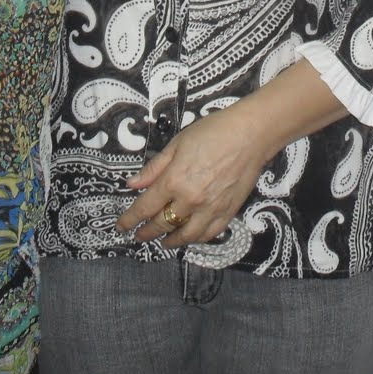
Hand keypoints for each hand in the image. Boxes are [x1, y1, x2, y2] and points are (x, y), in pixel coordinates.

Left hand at [116, 106, 272, 248]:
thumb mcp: (177, 144)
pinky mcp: (228, 212)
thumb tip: (132, 184)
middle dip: (146, 232)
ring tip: (162, 241)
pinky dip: (196, 239)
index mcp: (174, 180)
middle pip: (162, 224)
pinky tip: (189, 237)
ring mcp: (210, 209)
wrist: (250, 135)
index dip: (130, 219)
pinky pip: (209, 234)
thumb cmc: (213, 132)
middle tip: (138, 235)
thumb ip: (154, 168)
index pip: (145, 207)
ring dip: (170, 241)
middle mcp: (190, 199)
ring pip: (185, 235)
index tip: (122, 226)